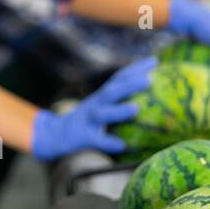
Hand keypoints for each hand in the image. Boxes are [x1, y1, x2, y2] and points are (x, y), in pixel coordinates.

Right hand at [31, 57, 154, 159]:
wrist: (55, 135)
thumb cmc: (85, 122)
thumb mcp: (99, 106)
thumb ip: (117, 102)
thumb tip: (148, 102)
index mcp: (100, 96)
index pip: (118, 79)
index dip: (135, 69)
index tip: (155, 62)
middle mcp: (94, 104)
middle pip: (111, 91)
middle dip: (129, 85)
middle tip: (150, 80)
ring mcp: (87, 120)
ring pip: (102, 114)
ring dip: (118, 110)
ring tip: (136, 109)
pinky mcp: (82, 137)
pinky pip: (96, 140)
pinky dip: (108, 143)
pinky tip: (123, 146)